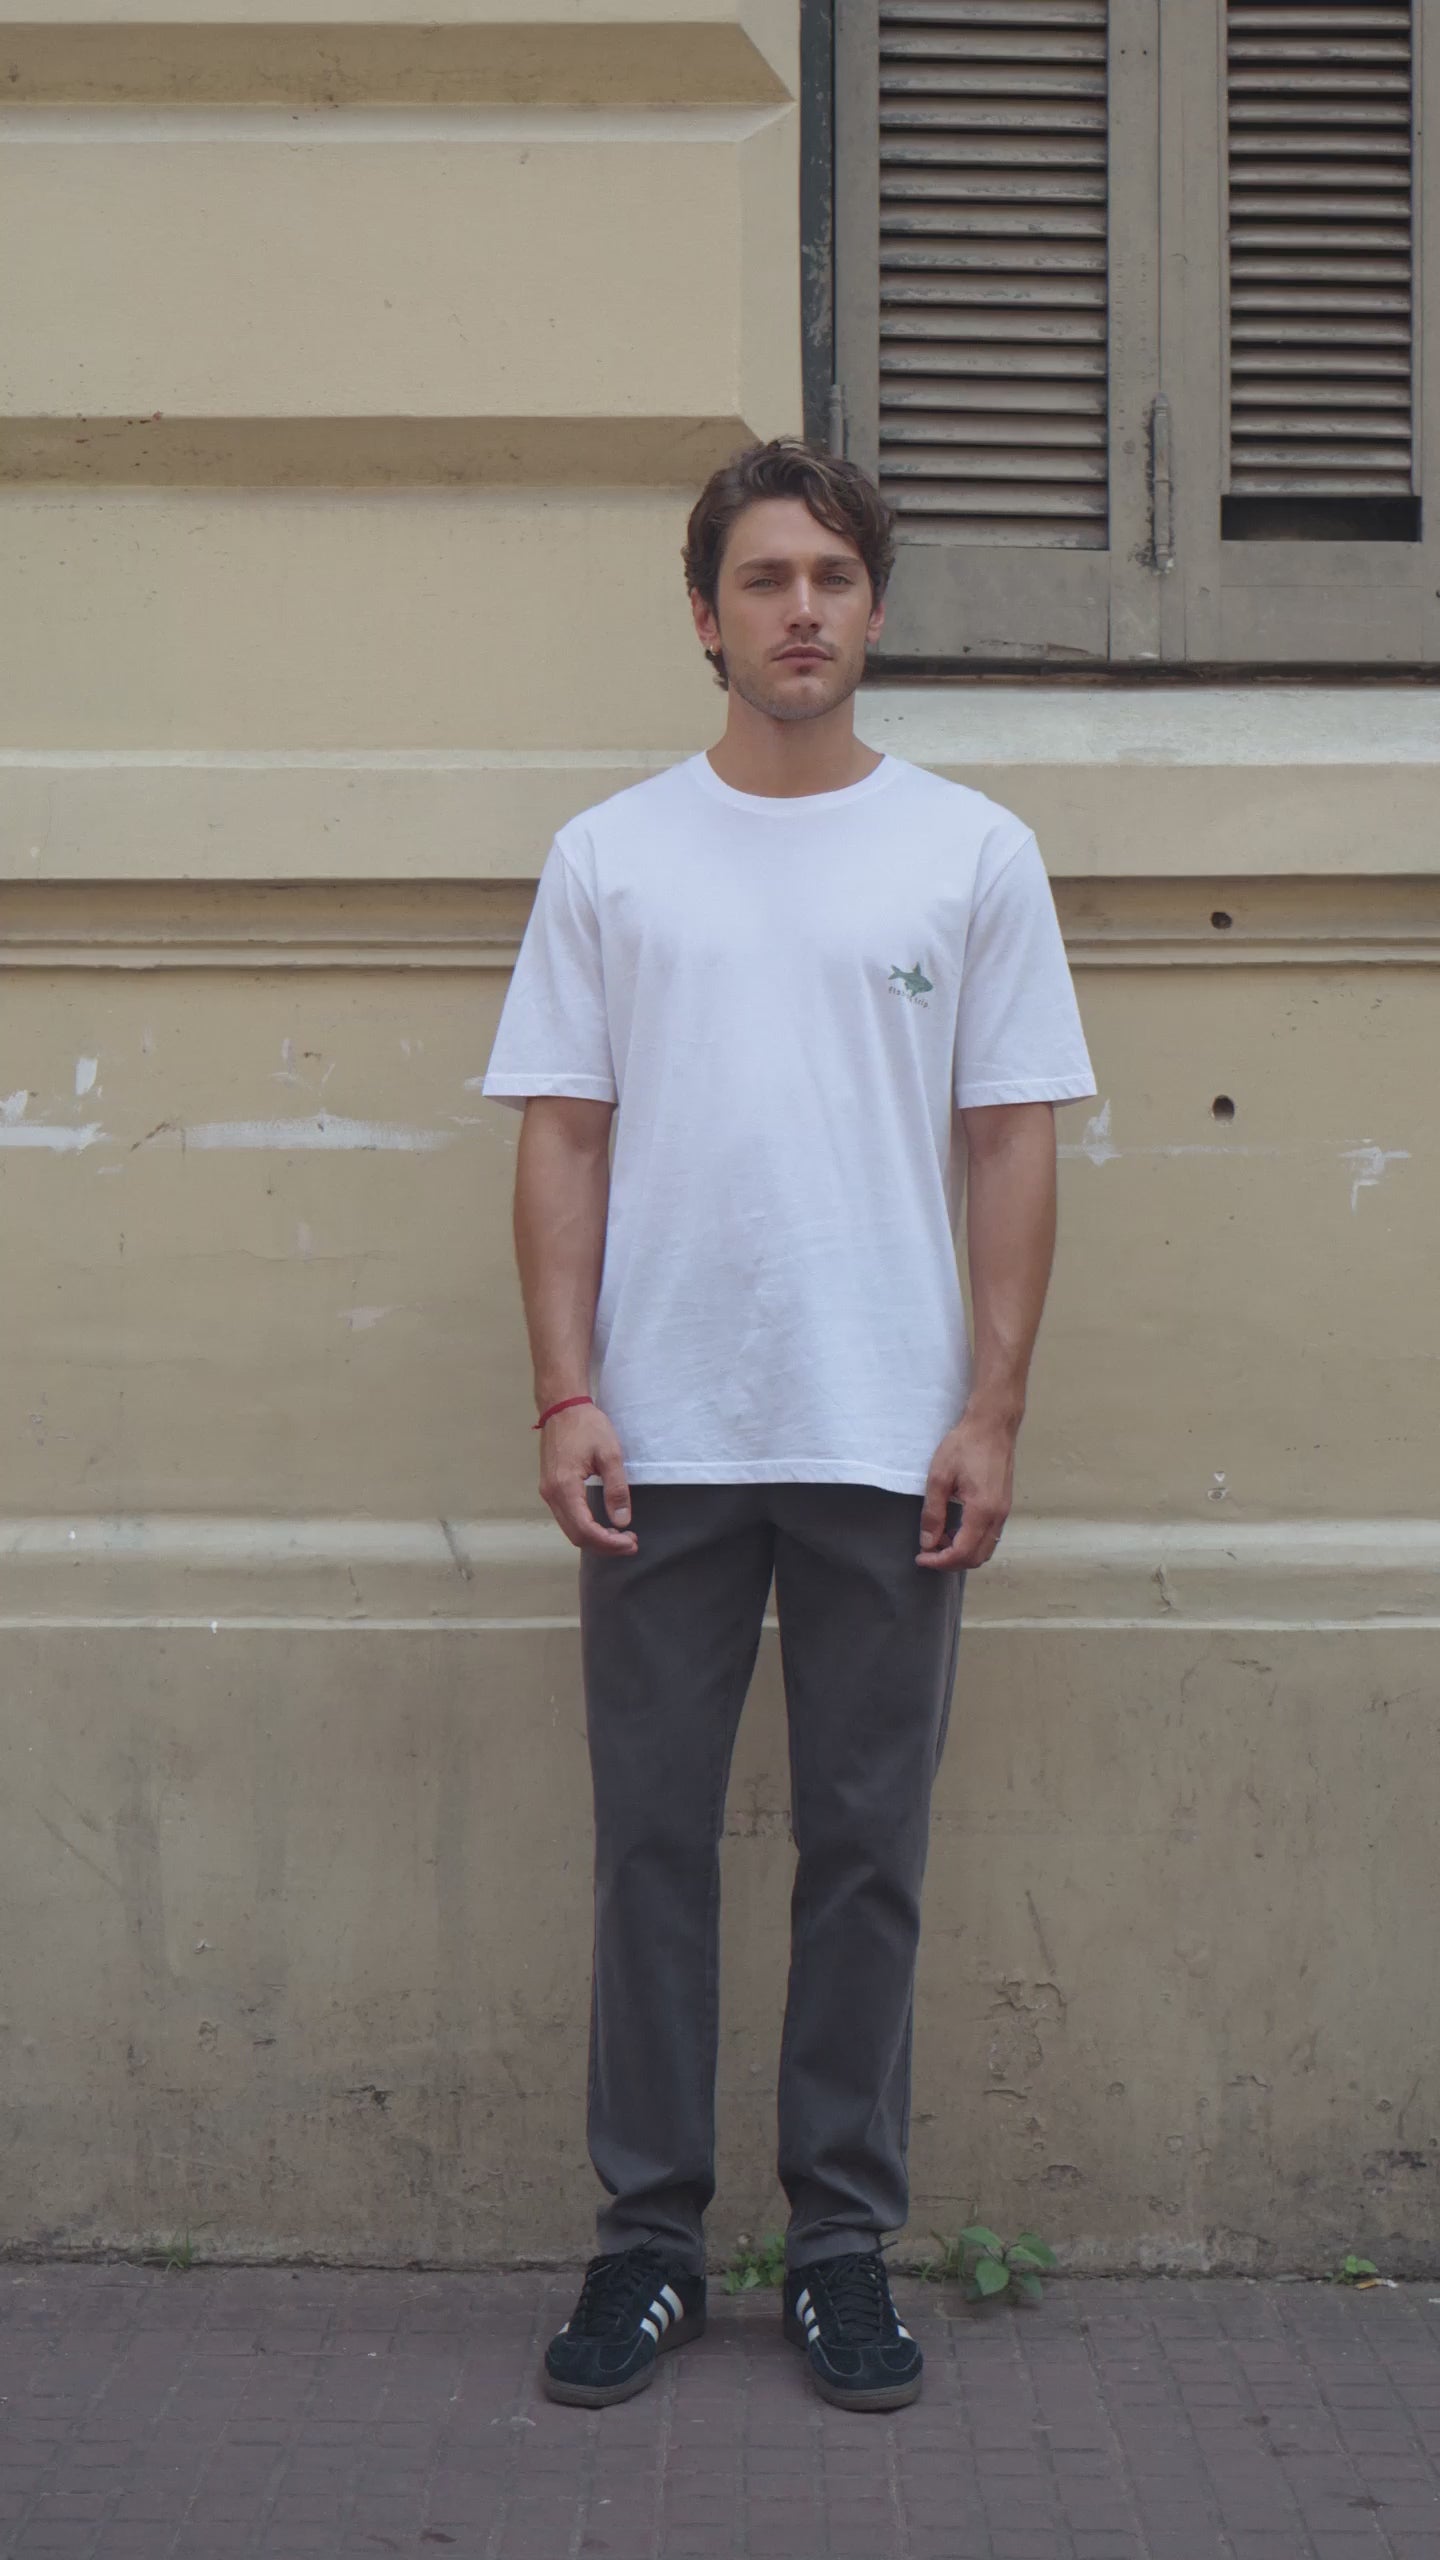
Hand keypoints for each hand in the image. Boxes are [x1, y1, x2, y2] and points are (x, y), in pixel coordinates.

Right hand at [538, 1402, 637, 1555]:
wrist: (562, 1407)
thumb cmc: (587, 1426)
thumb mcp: (610, 1454)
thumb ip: (616, 1489)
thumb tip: (622, 1521)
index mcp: (565, 1487)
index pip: (586, 1529)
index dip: (609, 1543)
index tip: (631, 1543)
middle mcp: (551, 1494)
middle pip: (576, 1536)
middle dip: (604, 1545)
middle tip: (630, 1543)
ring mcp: (548, 1492)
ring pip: (570, 1529)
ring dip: (595, 1538)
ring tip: (621, 1536)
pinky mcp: (550, 1488)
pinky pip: (567, 1518)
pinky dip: (586, 1527)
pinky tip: (604, 1524)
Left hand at [915, 1408, 1016, 1570]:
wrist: (992, 1425)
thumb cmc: (964, 1446)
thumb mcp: (939, 1477)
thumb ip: (933, 1513)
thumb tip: (927, 1543)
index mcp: (982, 1511)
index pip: (962, 1553)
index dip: (940, 1561)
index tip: (921, 1558)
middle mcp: (998, 1516)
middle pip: (977, 1557)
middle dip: (951, 1562)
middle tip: (928, 1552)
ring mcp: (1004, 1512)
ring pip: (985, 1549)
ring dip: (962, 1552)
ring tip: (939, 1540)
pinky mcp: (1004, 1506)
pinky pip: (990, 1536)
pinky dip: (972, 1542)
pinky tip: (954, 1529)